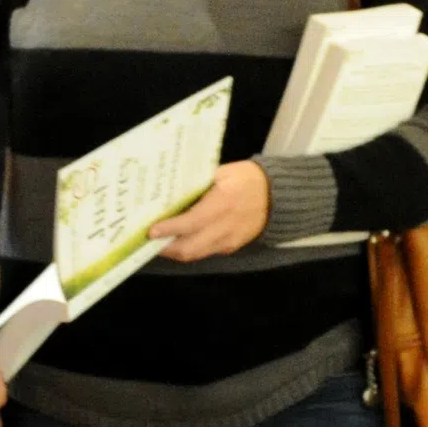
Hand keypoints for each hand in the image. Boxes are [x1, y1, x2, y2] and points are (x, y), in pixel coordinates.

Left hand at [149, 160, 269, 261]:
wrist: (278, 195)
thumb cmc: (248, 178)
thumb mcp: (222, 172)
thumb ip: (199, 183)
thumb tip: (172, 192)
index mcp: (222, 204)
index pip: (191, 222)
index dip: (169, 229)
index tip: (151, 231)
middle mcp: (224, 227)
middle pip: (189, 248)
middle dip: (166, 248)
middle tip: (148, 240)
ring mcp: (229, 241)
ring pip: (196, 254)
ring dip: (176, 251)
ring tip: (159, 242)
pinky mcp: (231, 247)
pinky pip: (206, 251)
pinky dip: (191, 248)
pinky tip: (180, 239)